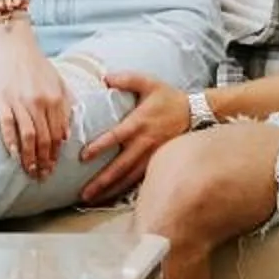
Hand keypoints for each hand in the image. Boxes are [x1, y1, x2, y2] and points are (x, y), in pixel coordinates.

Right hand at [0, 32, 73, 179]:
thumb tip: (66, 135)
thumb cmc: (38, 67)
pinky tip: (14, 155)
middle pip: (44, 139)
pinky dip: (11, 142)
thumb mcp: (60, 83)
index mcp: (56, 99)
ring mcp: (20, 101)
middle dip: (44, 161)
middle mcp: (40, 102)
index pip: (58, 134)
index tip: (53, 168)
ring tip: (30, 171)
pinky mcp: (2, 100)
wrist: (15, 47)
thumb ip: (66, 107)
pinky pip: (7, 125)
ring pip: (28, 136)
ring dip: (30, 158)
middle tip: (42, 176)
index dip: (56, 154)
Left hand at [76, 71, 192, 202]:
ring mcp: (151, 156)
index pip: (117, 137)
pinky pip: (139, 180)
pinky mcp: (156, 163)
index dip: (100, 146)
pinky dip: (124, 190)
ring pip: (128, 178)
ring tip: (92, 200)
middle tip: (84, 193)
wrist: (195, 113)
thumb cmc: (168, 98)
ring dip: (110, 190)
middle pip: (120, 167)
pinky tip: (111, 197)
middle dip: (102, 181)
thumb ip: (127, 79)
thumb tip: (105, 77)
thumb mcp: (149, 83)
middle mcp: (144, 143)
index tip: (83, 156)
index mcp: (139, 123)